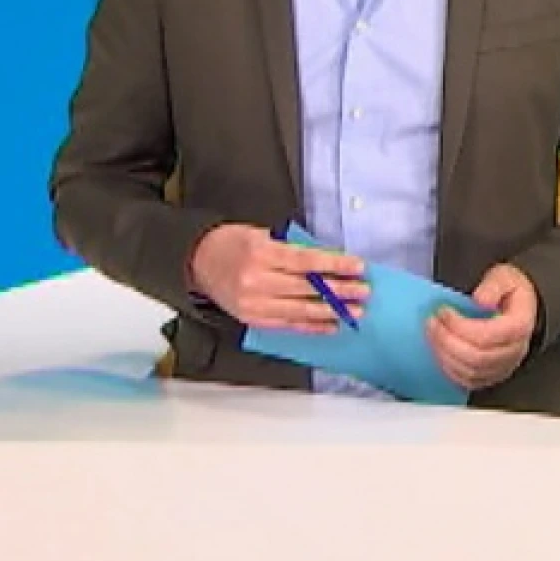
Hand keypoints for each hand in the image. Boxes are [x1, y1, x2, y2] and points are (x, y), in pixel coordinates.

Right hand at [188, 223, 367, 333]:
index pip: (307, 261)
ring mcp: (253, 303)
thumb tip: (329, 261)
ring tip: (355, 311)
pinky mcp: (252, 318)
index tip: (359, 267)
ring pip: (300, 310)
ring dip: (332, 311)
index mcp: (261, 253)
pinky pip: (288, 324)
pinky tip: (332, 324)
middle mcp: (256, 280)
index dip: (335, 265)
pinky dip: (312, 326)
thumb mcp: (262, 234)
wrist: (196, 261)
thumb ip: (293, 249)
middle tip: (364, 291)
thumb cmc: (231, 243)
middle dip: (340, 290)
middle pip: (307, 288)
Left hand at [427, 264, 537, 391]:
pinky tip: (440, 351)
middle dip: (447, 341)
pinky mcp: (493, 375)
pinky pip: (468, 382)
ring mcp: (504, 366)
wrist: (521, 307)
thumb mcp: (504, 277)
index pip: (487, 335)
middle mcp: (515, 351)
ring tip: (432, 334)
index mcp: (519, 326)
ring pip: (471, 372)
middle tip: (431, 323)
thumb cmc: (511, 292)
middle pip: (477, 357)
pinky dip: (450, 369)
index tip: (443, 311)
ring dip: (445, 355)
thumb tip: (480, 300)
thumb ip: (493, 286)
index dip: (459, 326)